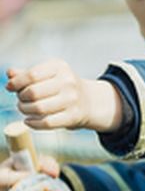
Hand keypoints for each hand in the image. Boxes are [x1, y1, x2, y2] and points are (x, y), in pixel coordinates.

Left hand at [7, 62, 122, 131]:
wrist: (89, 101)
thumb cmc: (61, 86)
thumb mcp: (47, 74)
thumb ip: (26, 73)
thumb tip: (10, 73)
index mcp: (60, 67)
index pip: (31, 74)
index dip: (16, 82)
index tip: (10, 87)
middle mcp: (68, 82)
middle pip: (32, 92)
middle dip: (21, 98)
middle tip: (21, 100)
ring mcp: (72, 99)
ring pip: (38, 109)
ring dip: (25, 110)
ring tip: (25, 108)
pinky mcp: (73, 116)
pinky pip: (46, 123)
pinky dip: (32, 123)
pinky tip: (29, 120)